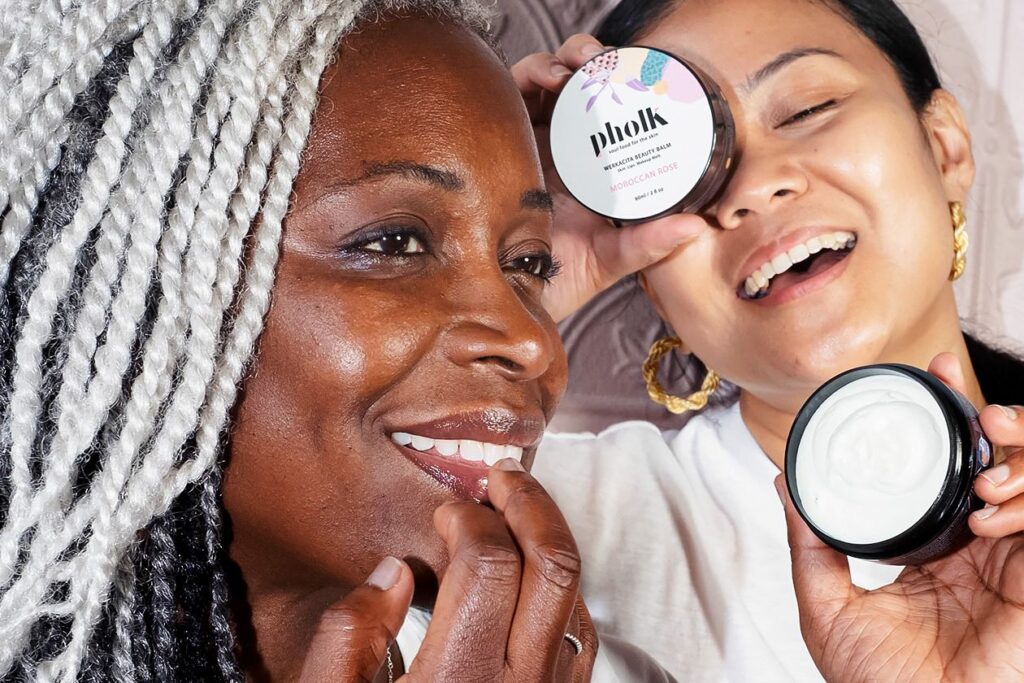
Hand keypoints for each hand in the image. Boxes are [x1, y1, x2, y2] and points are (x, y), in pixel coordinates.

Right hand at [299, 459, 596, 681]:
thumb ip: (347, 638)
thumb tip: (393, 573)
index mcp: (459, 680)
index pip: (489, 563)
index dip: (467, 519)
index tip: (444, 515)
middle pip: (555, 563)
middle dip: (530, 503)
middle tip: (501, 478)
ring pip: (579, 594)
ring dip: (551, 541)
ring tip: (515, 514)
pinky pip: (583, 632)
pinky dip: (561, 588)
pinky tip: (529, 576)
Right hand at [511, 35, 707, 321]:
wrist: (505, 298)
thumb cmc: (555, 282)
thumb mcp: (610, 260)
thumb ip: (650, 244)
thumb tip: (697, 227)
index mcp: (591, 169)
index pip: (609, 115)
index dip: (625, 88)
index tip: (646, 81)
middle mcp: (561, 149)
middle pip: (579, 88)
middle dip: (597, 62)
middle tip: (611, 65)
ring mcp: (530, 142)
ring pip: (548, 79)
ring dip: (568, 60)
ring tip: (581, 67)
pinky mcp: (500, 140)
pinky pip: (512, 91)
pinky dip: (531, 71)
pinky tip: (551, 80)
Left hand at [776, 353, 1023, 681]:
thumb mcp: (828, 604)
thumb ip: (811, 543)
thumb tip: (784, 482)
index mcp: (936, 545)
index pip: (953, 466)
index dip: (954, 414)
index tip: (937, 369)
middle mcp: (980, 547)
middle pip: (1005, 462)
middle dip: (1002, 421)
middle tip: (977, 408)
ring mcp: (1014, 564)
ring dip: (1018, 458)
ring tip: (986, 464)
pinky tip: (992, 515)